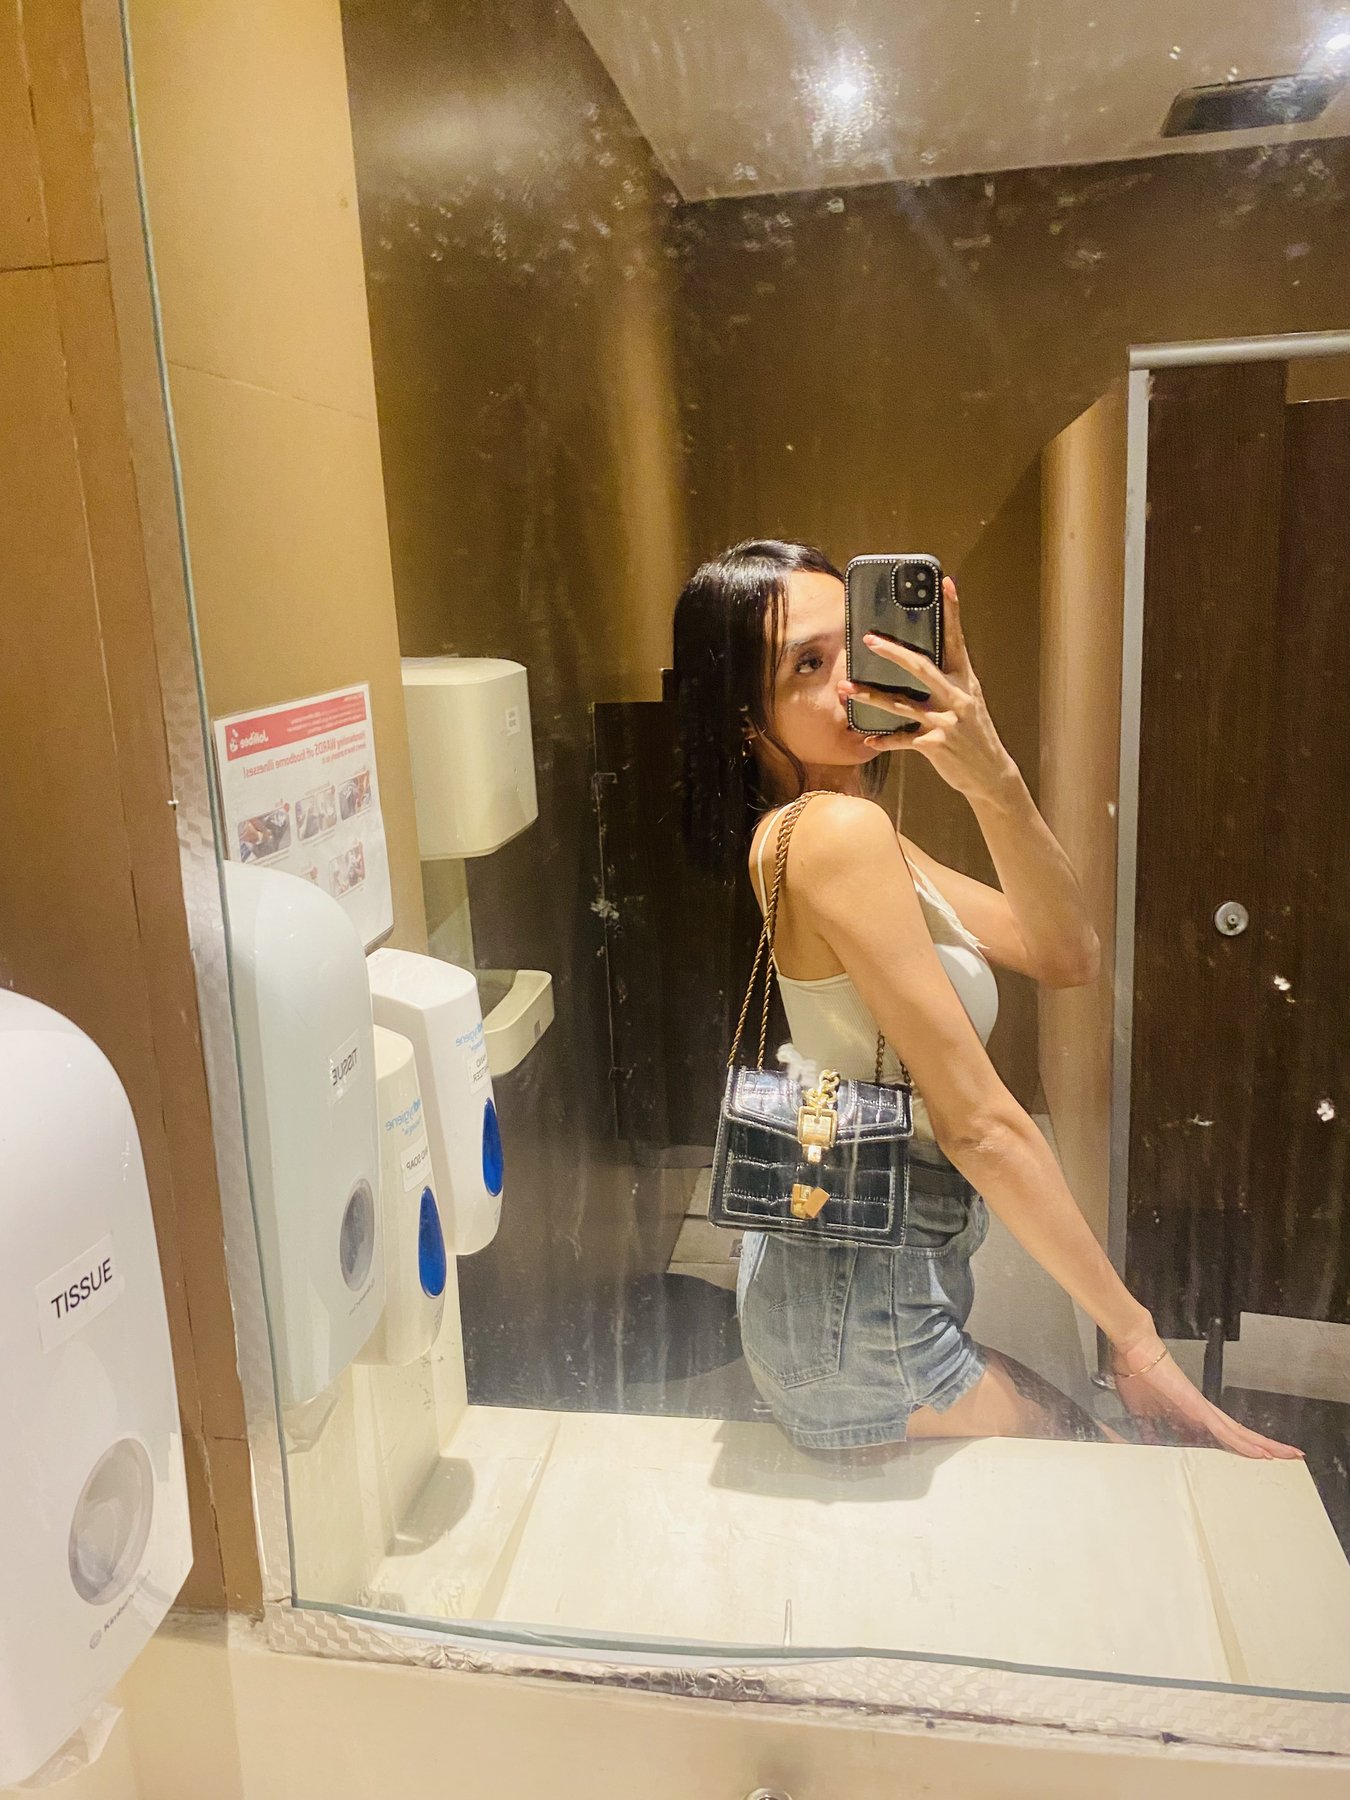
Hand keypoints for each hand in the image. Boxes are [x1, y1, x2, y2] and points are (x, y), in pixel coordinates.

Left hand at [838, 577, 1016, 801]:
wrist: (991, 775)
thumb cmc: (975, 735)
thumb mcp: (969, 703)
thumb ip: (948, 683)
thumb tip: (918, 662)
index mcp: (966, 681)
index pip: (957, 640)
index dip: (952, 611)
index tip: (945, 583)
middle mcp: (957, 698)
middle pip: (921, 667)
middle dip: (893, 652)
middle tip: (868, 639)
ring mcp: (946, 723)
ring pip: (901, 705)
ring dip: (869, 696)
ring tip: (845, 688)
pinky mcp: (935, 746)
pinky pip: (902, 739)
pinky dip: (884, 740)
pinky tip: (868, 739)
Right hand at [1110, 1333, 1303, 1459]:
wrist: (1135, 1349)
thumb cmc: (1137, 1375)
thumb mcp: (1142, 1413)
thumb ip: (1151, 1429)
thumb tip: (1152, 1442)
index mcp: (1192, 1413)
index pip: (1225, 1433)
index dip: (1244, 1443)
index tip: (1261, 1454)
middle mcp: (1204, 1410)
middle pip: (1241, 1432)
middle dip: (1266, 1444)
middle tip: (1290, 1454)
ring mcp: (1203, 1408)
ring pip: (1239, 1432)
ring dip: (1263, 1444)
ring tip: (1286, 1454)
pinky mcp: (1197, 1405)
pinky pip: (1225, 1429)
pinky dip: (1243, 1441)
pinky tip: (1258, 1451)